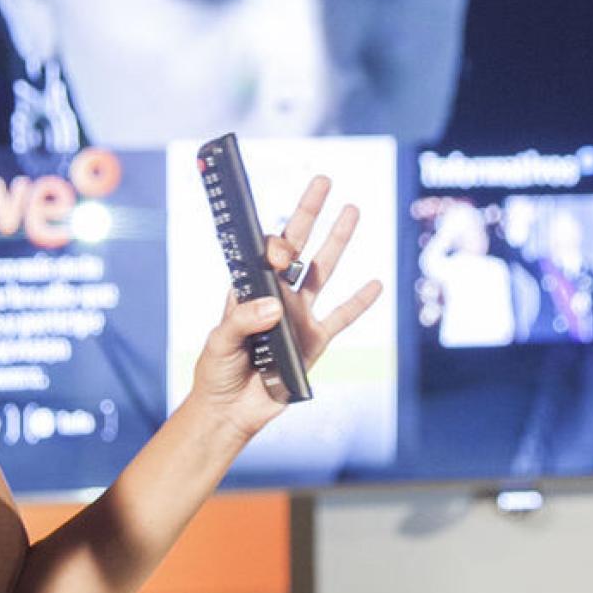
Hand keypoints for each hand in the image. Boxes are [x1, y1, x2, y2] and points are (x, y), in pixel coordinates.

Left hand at [190, 176, 382, 438]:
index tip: (283, 253)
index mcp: (250, 288)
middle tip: (322, 181)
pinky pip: (342, 317)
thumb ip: (244, 321)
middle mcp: (277, 295)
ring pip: (323, 271)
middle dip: (309, 213)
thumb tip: (276, 306)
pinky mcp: (316, 341)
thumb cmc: (216, 371)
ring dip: (338, 241)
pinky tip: (375, 284)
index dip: (276, 243)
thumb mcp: (219, 343)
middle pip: (298, 246)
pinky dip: (360, 302)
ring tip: (352, 209)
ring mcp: (299, 315)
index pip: (265, 252)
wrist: (231, 411)